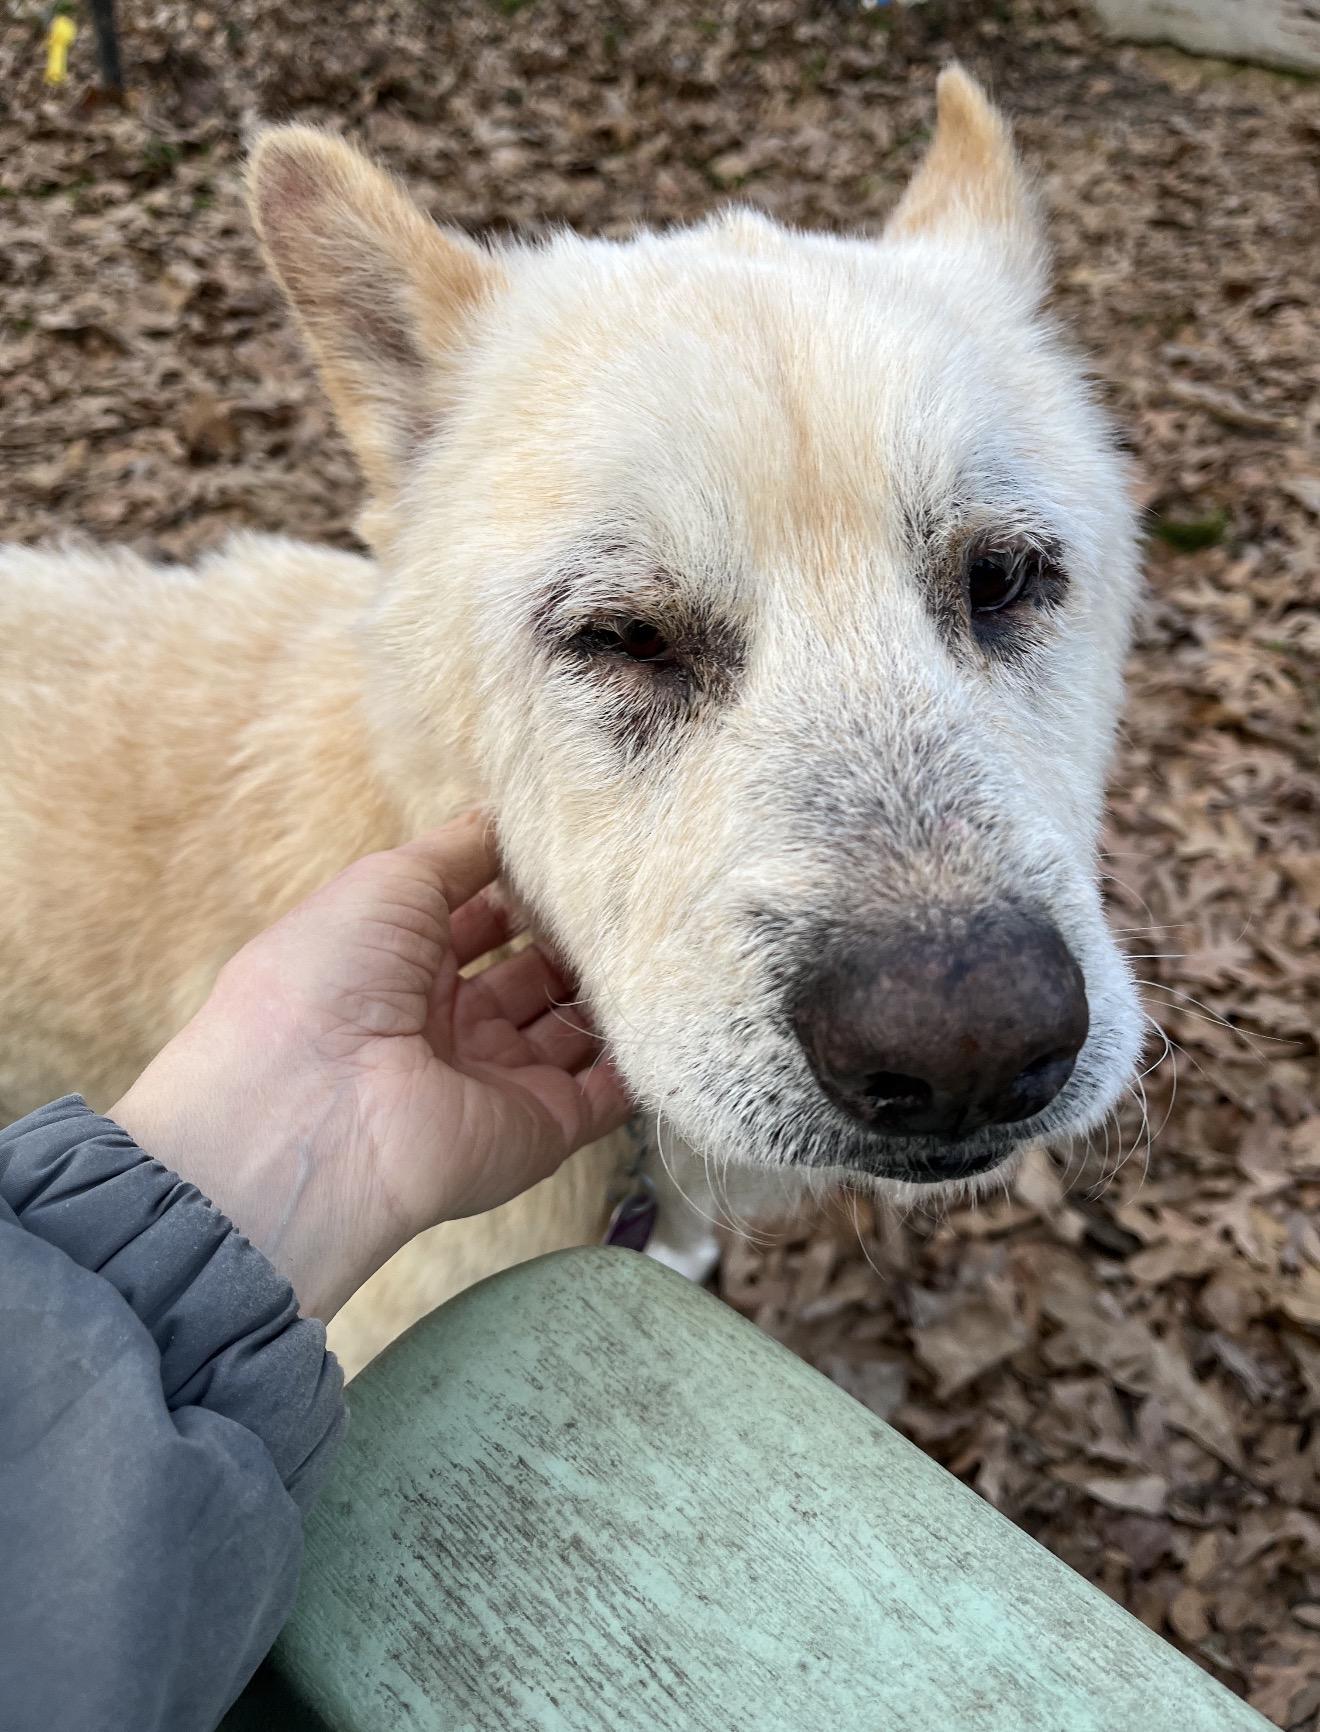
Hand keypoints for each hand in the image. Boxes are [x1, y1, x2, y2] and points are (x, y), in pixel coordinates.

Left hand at [110, 813, 631, 1318]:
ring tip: (661, 936)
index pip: (480, 918)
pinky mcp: (537, 1129)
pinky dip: (638, 1062)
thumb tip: (508, 814)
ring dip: (612, 991)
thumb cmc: (329, 976)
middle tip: (632, 892)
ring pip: (572, 1030)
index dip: (524, 886)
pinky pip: (603, 1097)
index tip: (583, 851)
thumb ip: (457, 849)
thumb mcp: (387, 881)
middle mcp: (445, 1025)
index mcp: (399, 964)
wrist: (310, 1112)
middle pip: (530, 973)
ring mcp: (493, 1080)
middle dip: (576, 936)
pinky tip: (672, 1010)